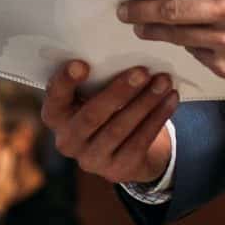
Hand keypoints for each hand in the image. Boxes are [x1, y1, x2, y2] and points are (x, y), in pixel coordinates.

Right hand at [42, 63, 177, 185]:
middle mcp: (68, 141)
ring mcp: (91, 159)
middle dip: (119, 92)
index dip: (65, 81)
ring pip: (119, 128)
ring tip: (163, 82)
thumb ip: (95, 81)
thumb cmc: (104, 110)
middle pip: (92, 115)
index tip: (82, 63)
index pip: (55, 98)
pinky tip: (170, 100)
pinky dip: (157, 118)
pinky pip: (139, 141)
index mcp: (55, 116)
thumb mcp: (90, 97)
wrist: (121, 153)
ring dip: (145, 103)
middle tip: (142, 72)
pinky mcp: (116, 170)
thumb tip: (121, 54)